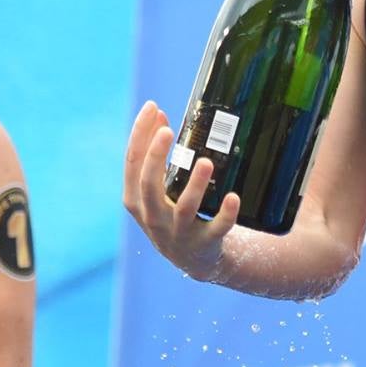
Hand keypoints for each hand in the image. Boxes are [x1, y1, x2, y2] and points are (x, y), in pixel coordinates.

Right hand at [123, 101, 236, 280]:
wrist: (193, 259)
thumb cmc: (172, 212)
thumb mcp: (158, 187)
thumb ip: (156, 154)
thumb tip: (159, 113)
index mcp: (136, 200)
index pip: (131, 164)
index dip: (139, 135)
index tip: (152, 107)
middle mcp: (153, 217)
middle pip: (149, 186)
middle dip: (156, 158)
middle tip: (167, 131)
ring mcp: (178, 232)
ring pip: (183, 208)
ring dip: (195, 185)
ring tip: (205, 162)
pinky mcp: (204, 243)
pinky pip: (216, 228)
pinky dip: (225, 214)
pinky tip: (233, 197)